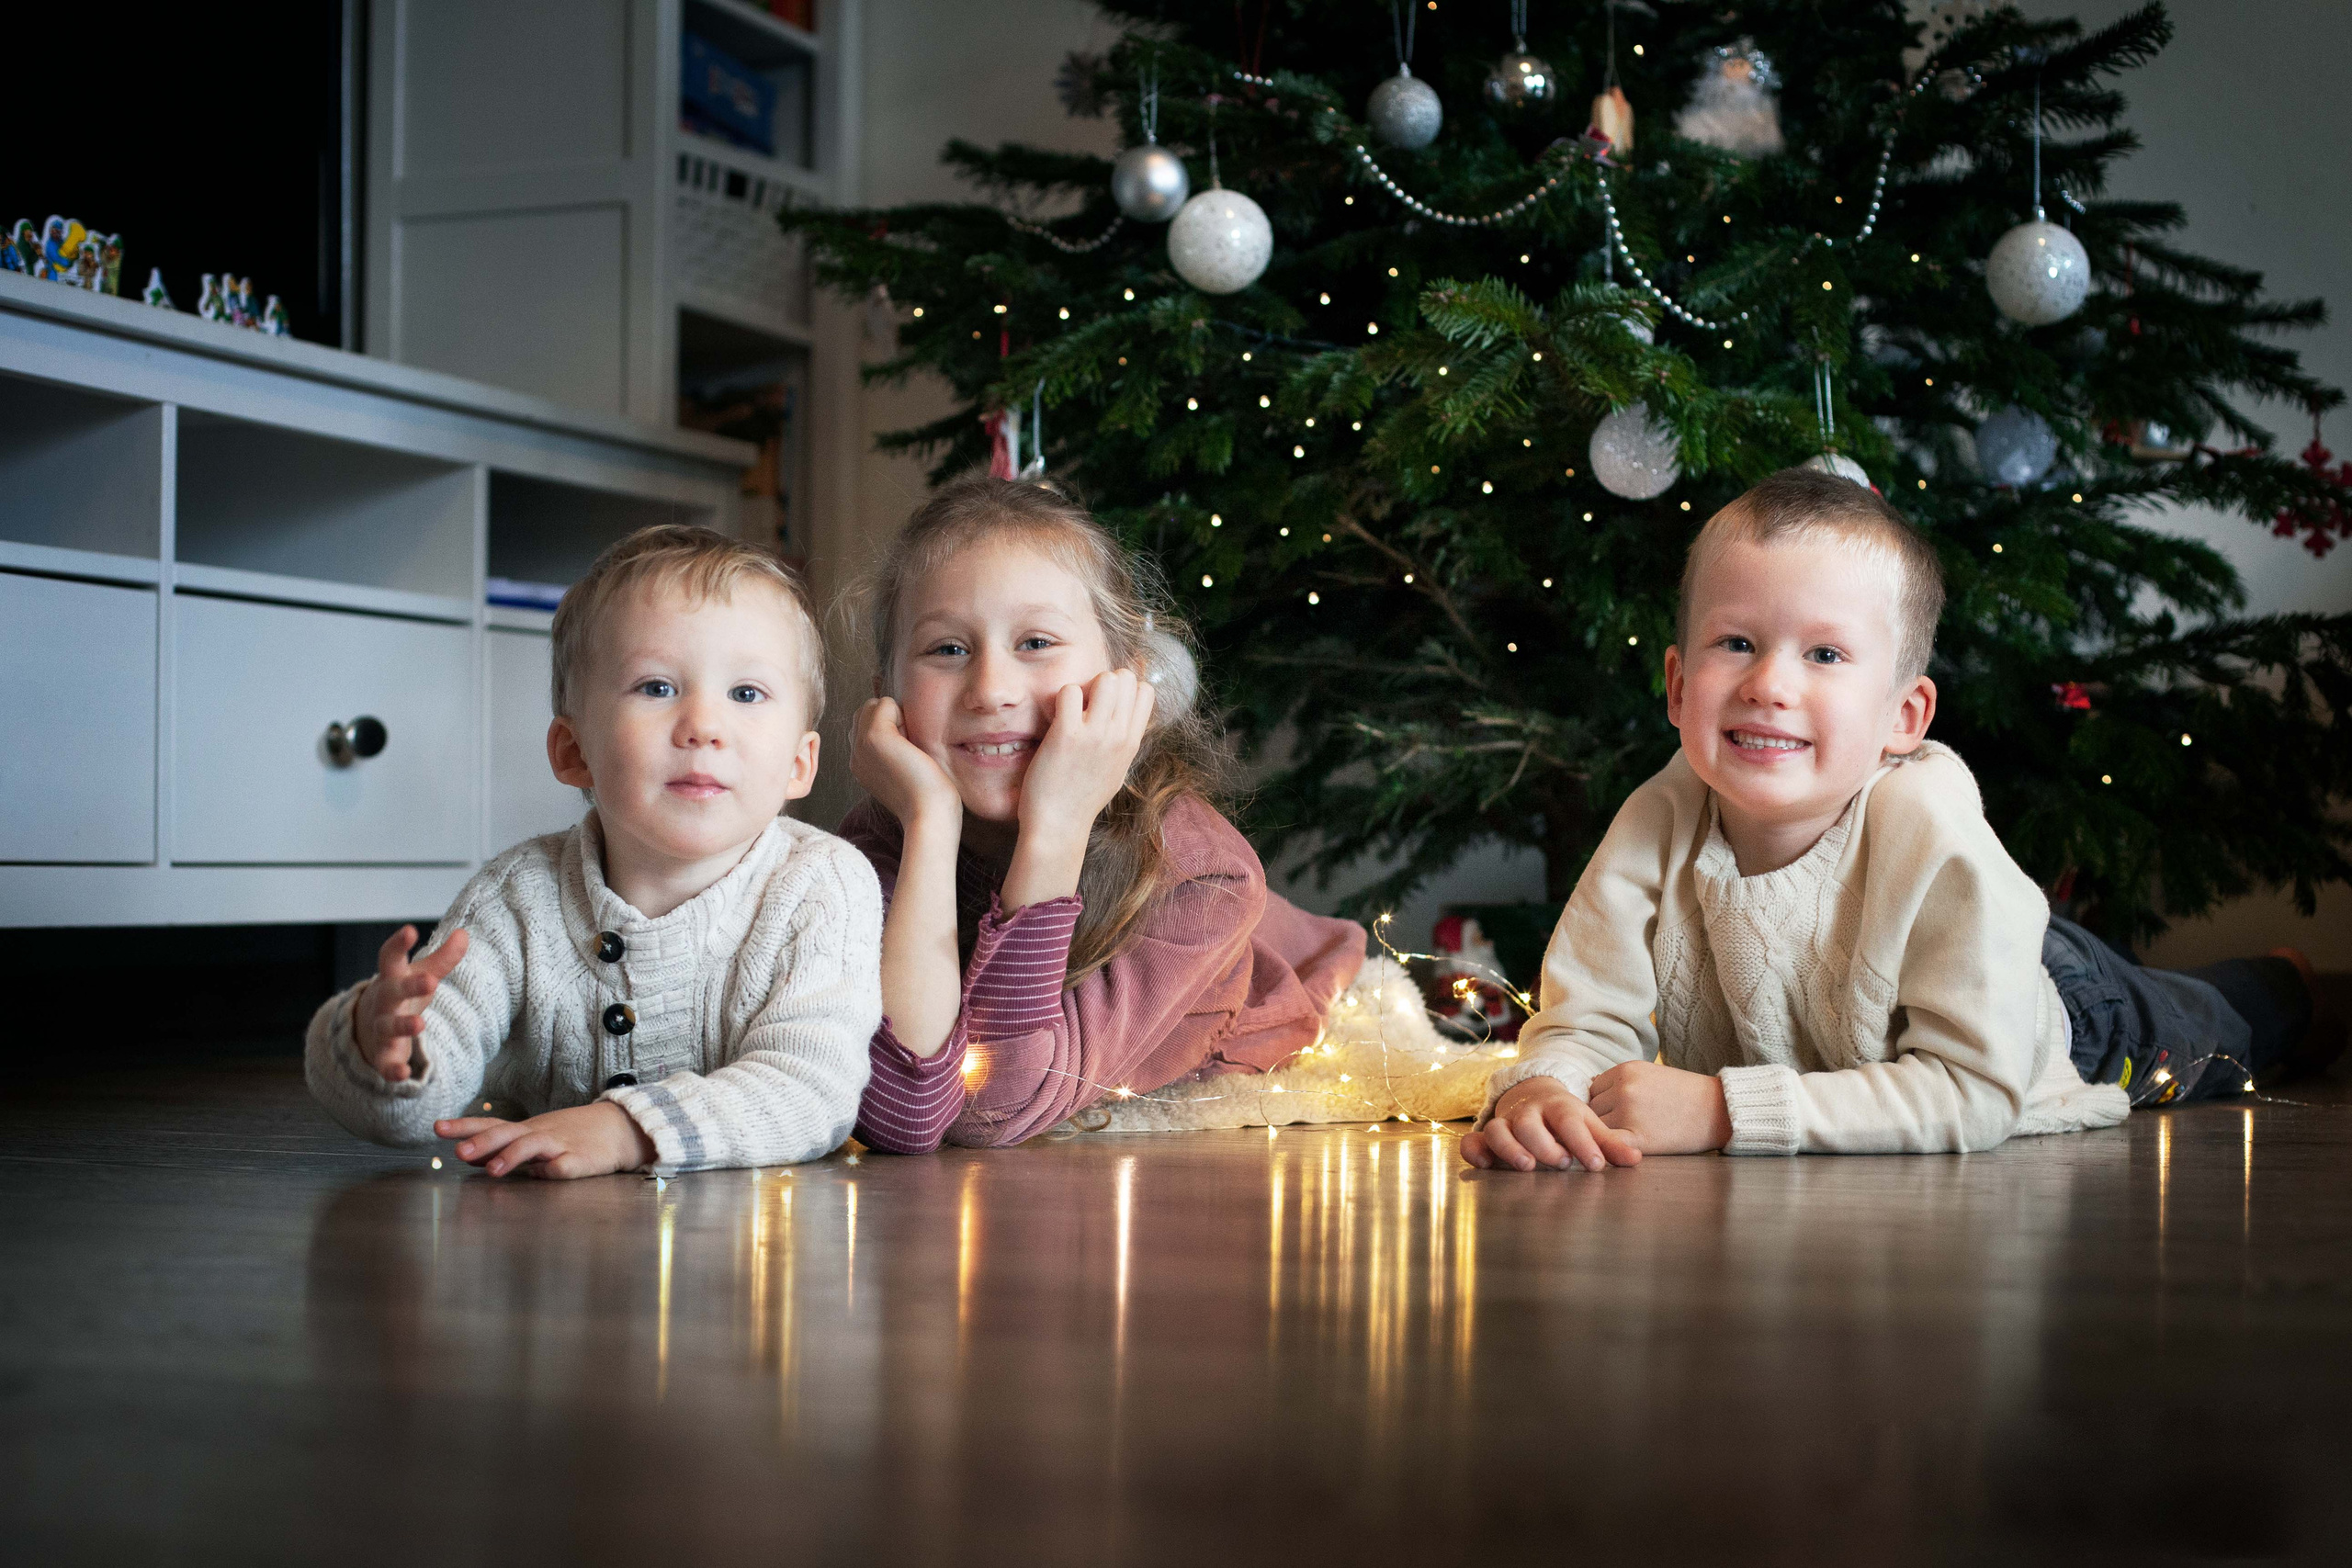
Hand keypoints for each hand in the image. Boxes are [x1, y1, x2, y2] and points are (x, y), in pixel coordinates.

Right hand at [354, 924, 469, 1083]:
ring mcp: (380, 1028)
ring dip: (402, 1026)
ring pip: (388, 1027)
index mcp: (391, 977)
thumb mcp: (421, 974)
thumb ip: (443, 958)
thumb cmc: (401, 993)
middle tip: (430, 981)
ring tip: (420, 1024)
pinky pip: (385, 1063)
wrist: (367, 1027)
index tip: (410, 930)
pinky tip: (403, 1075)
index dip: (398, 944)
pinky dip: (392, 1070)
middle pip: (391, 992)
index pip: (390, 957)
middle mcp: (383, 1001)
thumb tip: (464, 933)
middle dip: (408, 987)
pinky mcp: (383, 1054)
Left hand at [435, 1103, 656, 1178]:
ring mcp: (560, 1146)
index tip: (437, 1127)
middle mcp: (539, 1134)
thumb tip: (467, 1154)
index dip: (464, 1126)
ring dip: (512, 1156)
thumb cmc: (572, 1134)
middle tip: (459, 1152)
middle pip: (508, 1133)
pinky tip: (544, 1175)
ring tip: (493, 1170)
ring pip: (533, 1146)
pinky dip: (554, 1170)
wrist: (620, 1128)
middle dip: (483, 1142)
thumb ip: (503, 1146)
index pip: (490, 1124)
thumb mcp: (535, 1136)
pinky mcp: (581, 1160)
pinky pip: (565, 1167)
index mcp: (526, 1129)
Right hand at [852, 696, 962, 828]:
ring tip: (909, 745)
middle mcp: (855, 754)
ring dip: (895, 716)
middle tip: (908, 748)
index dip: (891, 728)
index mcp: (861, 764)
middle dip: (890, 718)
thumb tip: (902, 723)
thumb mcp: (905, 770)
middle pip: (866, 711)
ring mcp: (861, 745)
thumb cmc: (929, 797)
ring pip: (873, 704)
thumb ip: (896, 750)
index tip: (906, 755)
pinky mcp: (874, 737)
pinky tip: (910, 743)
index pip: (865, 724)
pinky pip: (884, 702)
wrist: (929, 815)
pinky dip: (902, 714)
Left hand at [1017, 668, 1154, 838]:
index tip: (1106, 703)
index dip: (1124, 688)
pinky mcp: (1067, 735)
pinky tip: (1057, 717)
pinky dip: (1062, 697)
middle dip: (1104, 682)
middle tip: (1086, 703)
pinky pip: (1070, 691)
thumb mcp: (1116, 770)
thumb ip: (1124, 742)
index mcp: (1131, 743)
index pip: (1145, 690)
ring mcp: (1095, 735)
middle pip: (1125, 678)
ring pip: (1104, 679)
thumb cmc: (1082, 800)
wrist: (1058, 826)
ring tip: (1073, 709)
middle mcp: (1119, 736)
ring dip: (1085, 686)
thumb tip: (1129, 718)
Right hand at [1461, 1076, 1642, 1171]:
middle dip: (1545, 1144)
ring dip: (1511, 1147)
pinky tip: (1485, 1165)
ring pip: (1499, 1130)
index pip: (1569, 1120)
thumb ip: (1610, 1143)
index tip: (1595, 1163)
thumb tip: (1635, 1159)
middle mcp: (1529, 1112)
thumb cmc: (1566, 1117)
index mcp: (1559, 1107)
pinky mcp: (1487, 1135)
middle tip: (1562, 1163)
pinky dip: (1475, 1150)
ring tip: (1527, 1166)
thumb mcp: (1589, 1124)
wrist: (1533, 1094)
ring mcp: (1506, 1122)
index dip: (1582, 1141)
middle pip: (1530, 1124)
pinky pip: (1473, 1140)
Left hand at [1587, 1060, 1732, 1154]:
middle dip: (1603, 1118)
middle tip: (1625, 1126)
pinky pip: (1608, 1142)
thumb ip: (1621, 1081)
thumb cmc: (1686, 1094)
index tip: (1617, 1111)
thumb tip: (1590, 1089)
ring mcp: (1628, 1112)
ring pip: (1597, 1126)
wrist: (1719, 1111)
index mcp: (1626, 1070)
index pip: (1594, 1089)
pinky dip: (1610, 1147)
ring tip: (1630, 1136)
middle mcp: (1623, 1088)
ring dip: (1607, 1133)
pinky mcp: (1636, 1137)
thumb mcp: (1651, 1074)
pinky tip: (1621, 1149)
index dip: (1602, 1103)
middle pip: (1592, 1108)